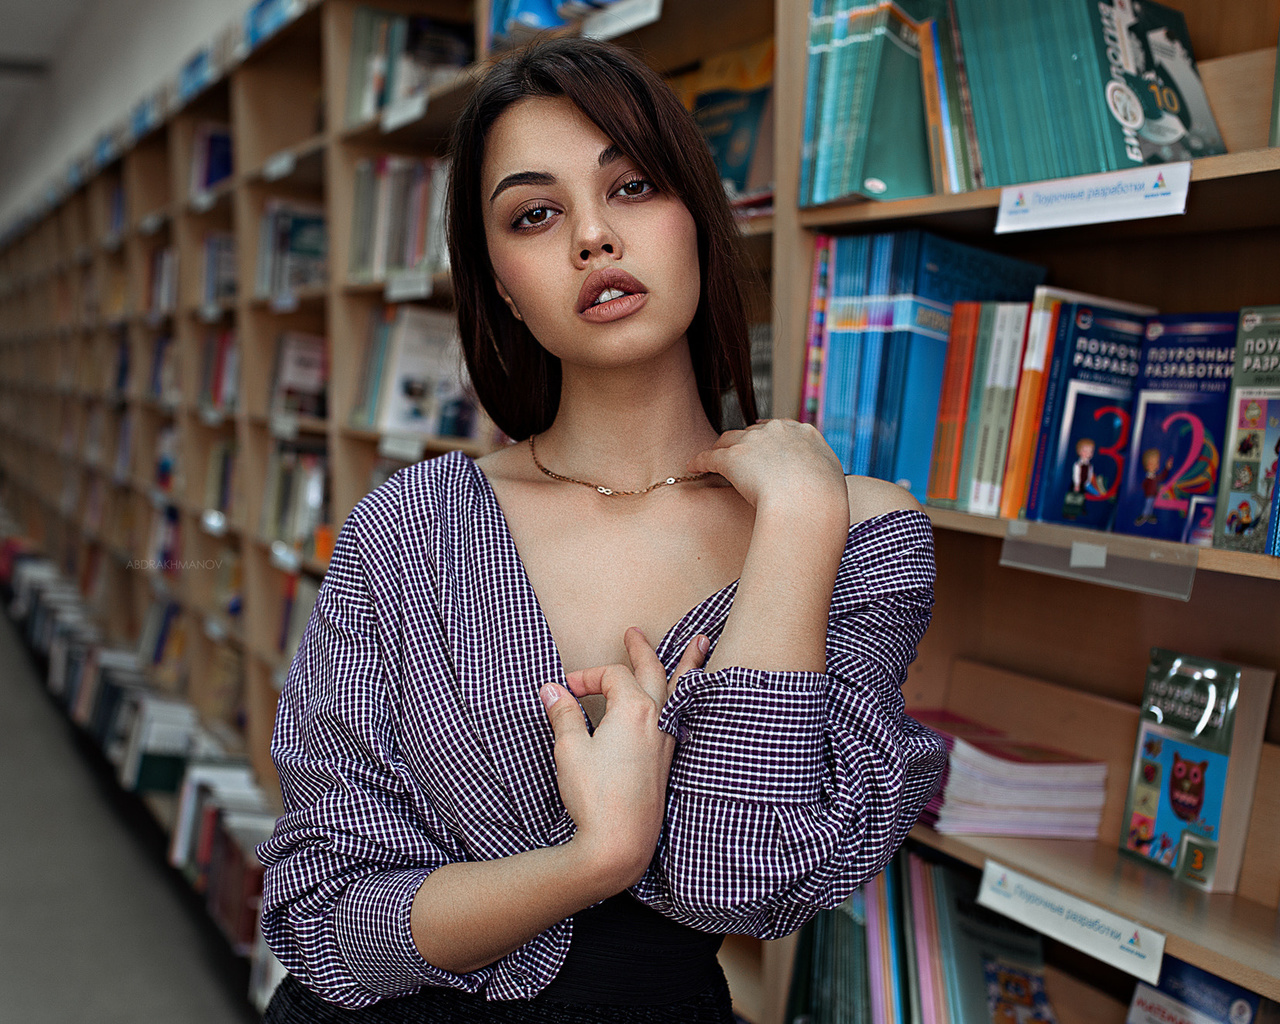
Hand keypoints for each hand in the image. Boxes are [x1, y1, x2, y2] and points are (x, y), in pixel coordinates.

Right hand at [538, 629, 706, 888]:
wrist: (620, 843)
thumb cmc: (594, 796)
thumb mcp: (570, 750)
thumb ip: (564, 715)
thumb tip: (552, 690)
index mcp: (634, 710)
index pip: (612, 676)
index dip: (586, 677)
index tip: (564, 690)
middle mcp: (657, 721)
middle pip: (652, 671)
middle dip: (641, 650)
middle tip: (634, 632)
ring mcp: (666, 741)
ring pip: (678, 692)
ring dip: (685, 666)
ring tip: (700, 644)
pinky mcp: (667, 761)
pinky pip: (679, 716)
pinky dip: (684, 698)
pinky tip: (682, 702)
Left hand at [686, 419, 847, 522]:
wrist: (809, 503)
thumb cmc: (826, 501)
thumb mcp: (833, 482)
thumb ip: (823, 477)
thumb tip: (823, 486)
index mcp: (805, 433)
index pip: (782, 429)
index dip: (770, 438)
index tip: (764, 446)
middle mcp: (777, 431)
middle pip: (752, 432)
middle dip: (744, 442)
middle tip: (738, 457)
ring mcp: (753, 442)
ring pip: (729, 440)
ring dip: (720, 449)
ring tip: (711, 459)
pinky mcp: (732, 457)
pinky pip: (710, 457)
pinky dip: (700, 461)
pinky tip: (692, 466)